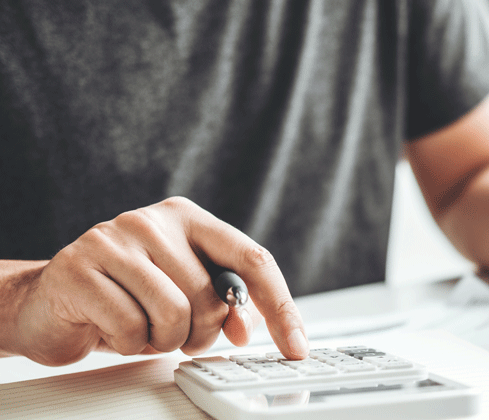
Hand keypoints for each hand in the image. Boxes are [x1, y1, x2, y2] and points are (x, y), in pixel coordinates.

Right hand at [11, 197, 307, 365]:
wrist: (50, 301)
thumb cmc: (125, 296)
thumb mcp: (182, 293)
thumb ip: (222, 302)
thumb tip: (246, 326)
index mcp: (189, 219)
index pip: (253, 259)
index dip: (279, 307)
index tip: (296, 345)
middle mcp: (154, 221)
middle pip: (214, 297)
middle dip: (200, 333)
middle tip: (173, 333)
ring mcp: (114, 238)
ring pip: (175, 314)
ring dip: (163, 341)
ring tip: (141, 328)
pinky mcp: (80, 266)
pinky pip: (130, 328)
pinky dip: (128, 344)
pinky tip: (111, 328)